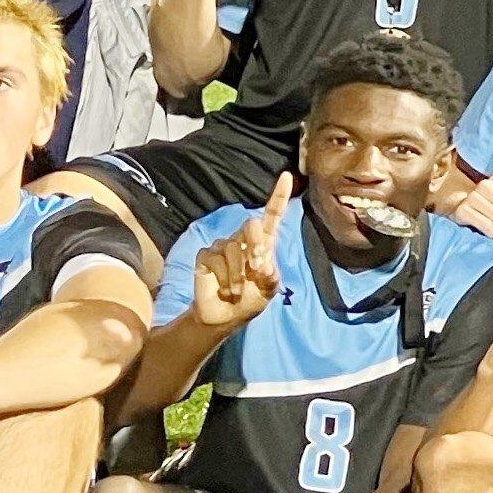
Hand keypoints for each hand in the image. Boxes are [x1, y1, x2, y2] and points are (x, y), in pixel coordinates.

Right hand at [191, 176, 292, 329]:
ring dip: (239, 275)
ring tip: (239, 290)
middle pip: (251, 226)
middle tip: (256, 269)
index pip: (272, 215)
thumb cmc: (251, 299)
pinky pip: (216, 260)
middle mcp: (243, 239)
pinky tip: (227, 290)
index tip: (286, 177)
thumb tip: (264, 264)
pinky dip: (225, 279)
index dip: (279, 196)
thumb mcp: (268, 291)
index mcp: (264, 243)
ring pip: (233, 248)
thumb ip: (270, 277)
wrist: (226, 315)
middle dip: (256, 247)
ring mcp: (222, 245)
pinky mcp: (205, 255)